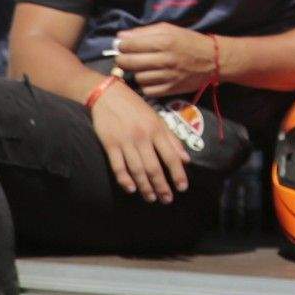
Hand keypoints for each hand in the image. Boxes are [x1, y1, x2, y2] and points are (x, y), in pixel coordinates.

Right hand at [90, 80, 189, 203]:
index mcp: (156, 130)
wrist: (108, 94)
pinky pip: (118, 166)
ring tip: (151, 198)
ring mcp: (125, 141)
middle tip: (167, 200)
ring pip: (137, 170)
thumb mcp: (157, 119)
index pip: (171, 156)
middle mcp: (142, 137)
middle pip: (154, 167)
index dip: (178, 174)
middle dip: (161, 186)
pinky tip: (131, 189)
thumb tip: (186, 159)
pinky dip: (124, 179)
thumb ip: (171, 139)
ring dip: (145, 187)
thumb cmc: (135, 107)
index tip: (182, 188)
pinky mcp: (109, 144)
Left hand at [108, 22, 219, 99]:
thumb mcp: (169, 30)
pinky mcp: (170, 90)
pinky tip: (150, 78)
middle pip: (128, 62)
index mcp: (164, 41)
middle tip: (125, 58)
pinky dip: (145, 85)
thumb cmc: (189, 42)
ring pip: (137, 77)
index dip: (121, 45)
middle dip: (122, 59)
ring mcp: (167, 76)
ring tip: (142, 67)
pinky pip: (146, 90)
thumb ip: (144, 32)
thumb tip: (121, 36)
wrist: (213, 60)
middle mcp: (164, 59)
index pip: (129, 45)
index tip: (122, 46)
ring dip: (135, 72)